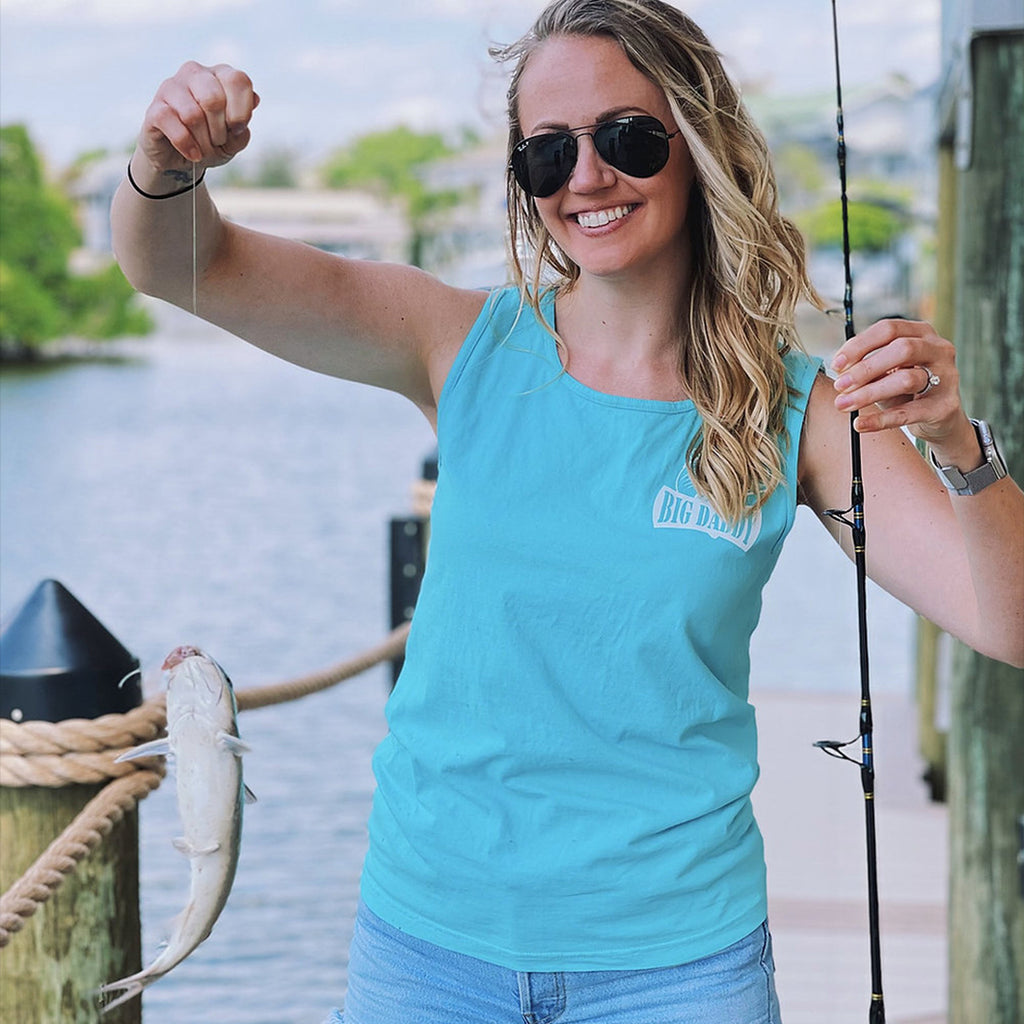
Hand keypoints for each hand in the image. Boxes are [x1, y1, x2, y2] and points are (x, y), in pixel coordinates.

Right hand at [137, 61, 258, 175]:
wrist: (182, 159)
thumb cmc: (211, 142)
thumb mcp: (234, 140)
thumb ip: (244, 127)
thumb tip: (253, 101)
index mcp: (218, 75)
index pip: (237, 80)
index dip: (242, 112)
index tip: (237, 129)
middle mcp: (194, 74)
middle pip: (214, 98)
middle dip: (220, 130)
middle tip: (218, 141)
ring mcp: (171, 88)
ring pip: (193, 114)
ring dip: (203, 141)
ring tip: (204, 149)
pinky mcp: (155, 108)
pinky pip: (173, 124)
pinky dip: (187, 145)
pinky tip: (193, 154)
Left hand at [830, 318, 974, 455]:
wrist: (938, 417)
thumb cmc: (906, 388)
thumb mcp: (886, 371)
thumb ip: (866, 366)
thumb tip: (840, 371)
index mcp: (921, 333)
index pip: (888, 329)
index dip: (859, 345)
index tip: (837, 365)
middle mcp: (938, 349)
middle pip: (901, 349)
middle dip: (865, 368)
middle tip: (839, 386)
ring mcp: (947, 376)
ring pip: (906, 380)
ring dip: (869, 393)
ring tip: (844, 405)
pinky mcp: (946, 406)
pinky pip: (910, 412)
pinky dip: (881, 419)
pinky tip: (860, 423)